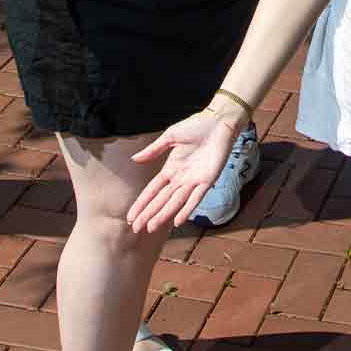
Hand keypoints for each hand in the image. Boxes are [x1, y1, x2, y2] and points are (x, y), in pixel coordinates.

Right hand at [127, 107, 245, 230]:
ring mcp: (194, 181)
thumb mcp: (170, 136)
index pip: (152, 190)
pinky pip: (196, 198)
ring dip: (163, 215)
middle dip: (148, 214)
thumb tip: (134, 159)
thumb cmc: (197, 126)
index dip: (142, 203)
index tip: (131, 216)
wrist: (218, 121)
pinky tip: (177, 221)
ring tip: (151, 227)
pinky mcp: (208, 180)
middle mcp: (181, 178)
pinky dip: (186, 209)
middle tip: (136, 229)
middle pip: (161, 200)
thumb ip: (153, 150)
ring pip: (175, 202)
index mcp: (171, 168)